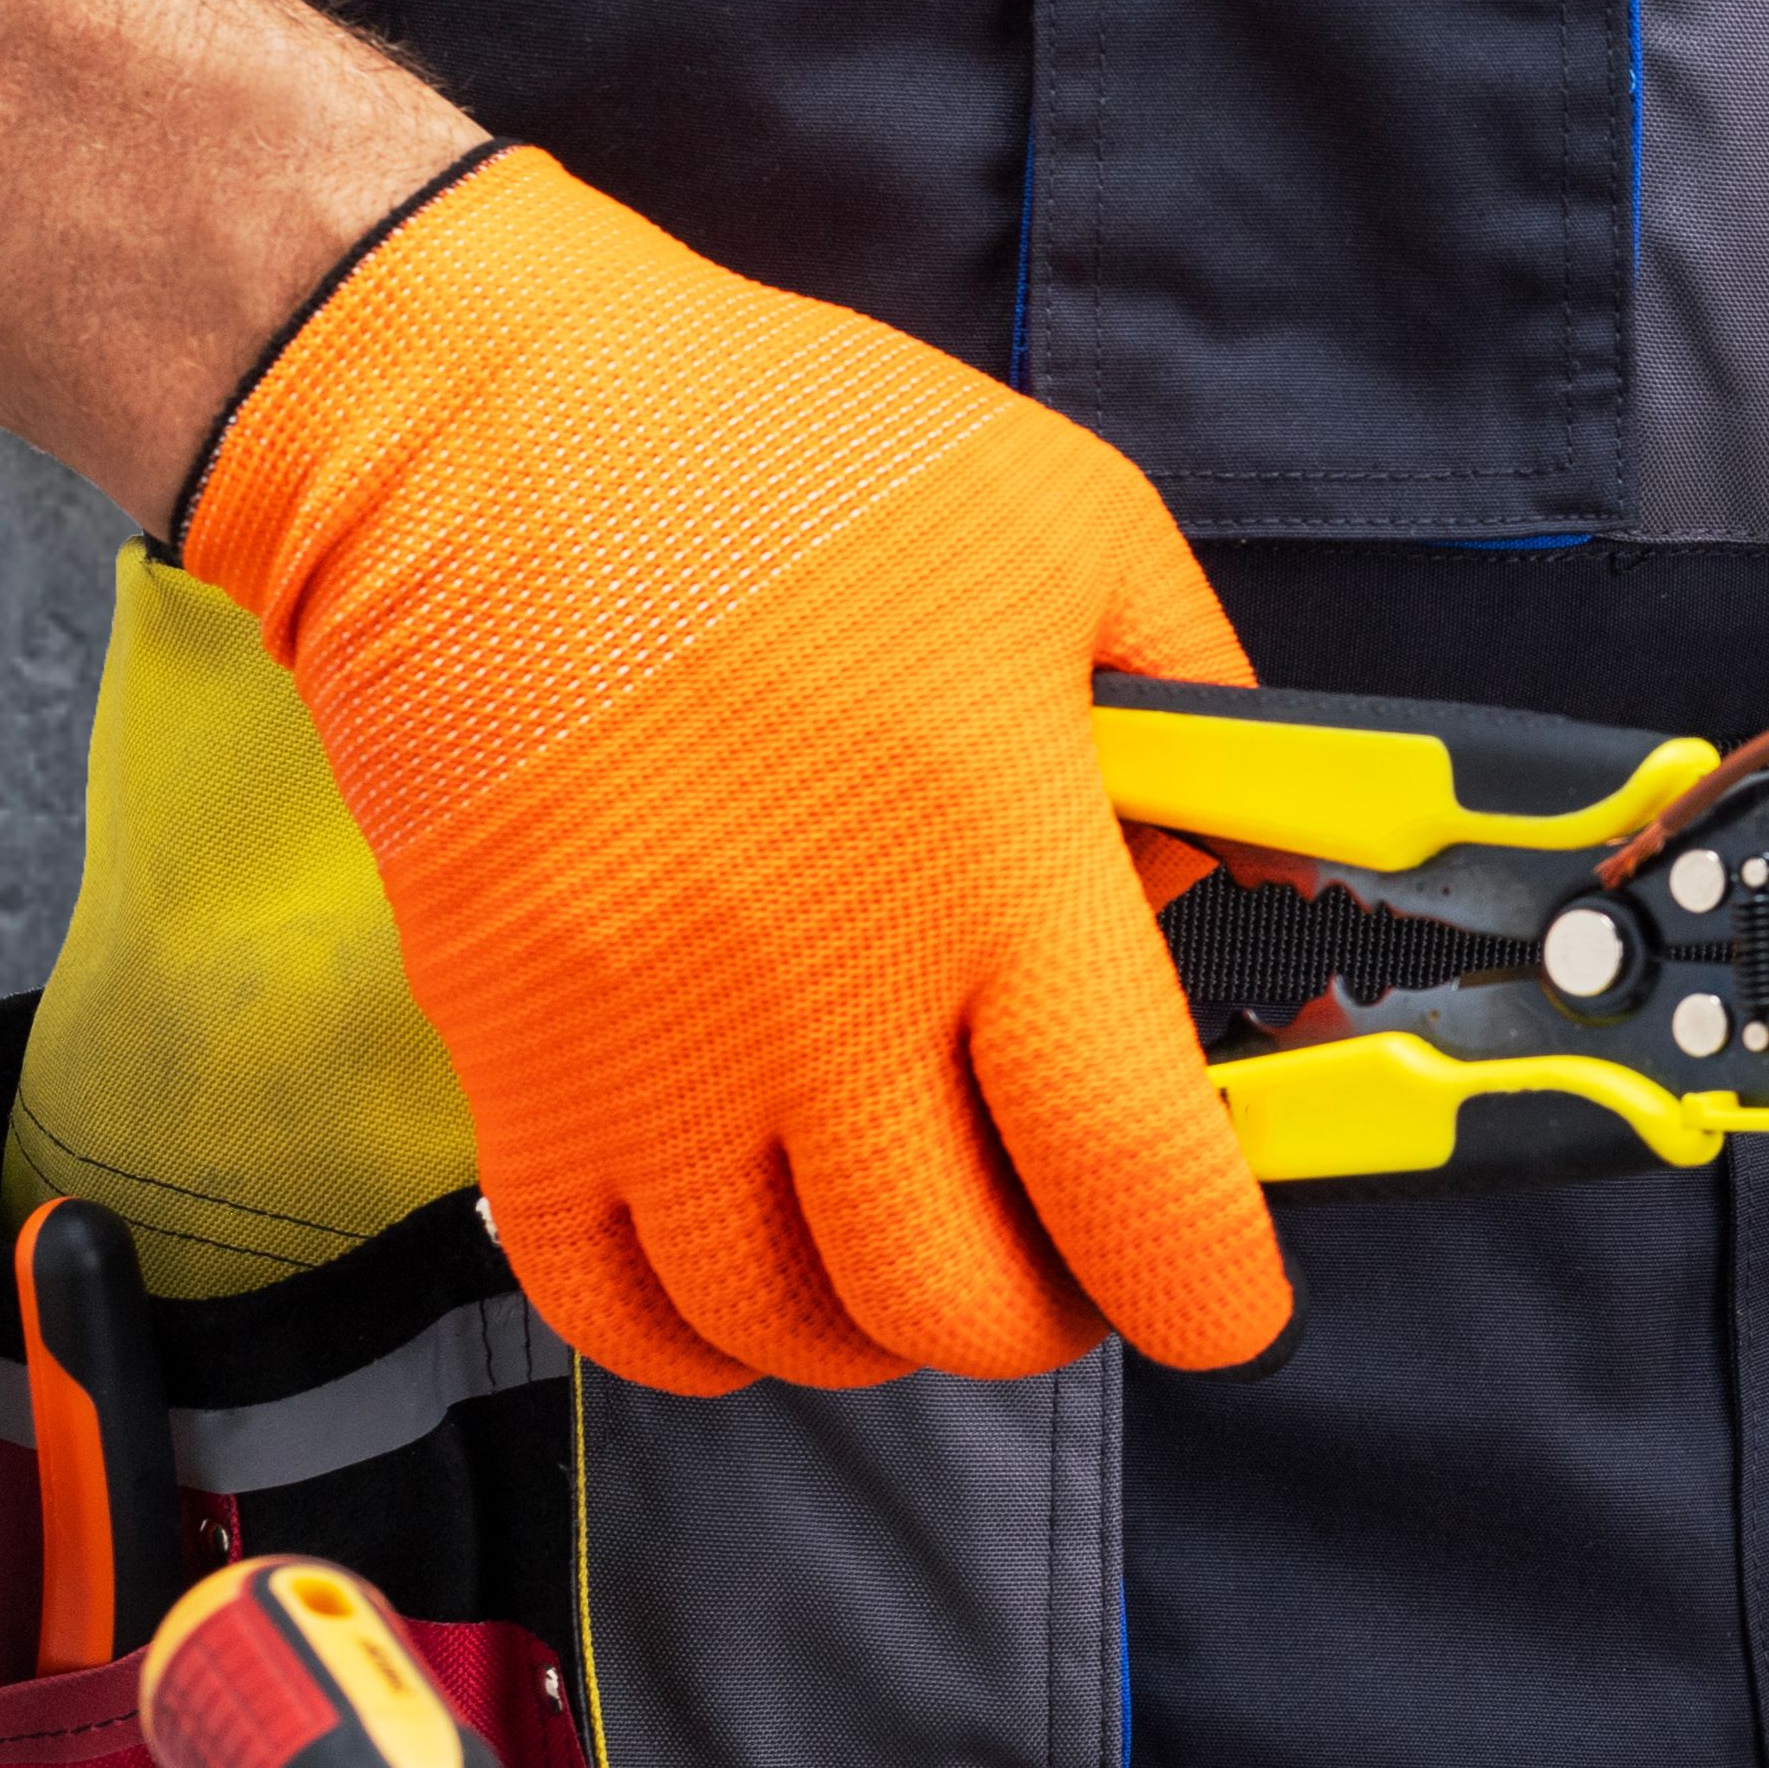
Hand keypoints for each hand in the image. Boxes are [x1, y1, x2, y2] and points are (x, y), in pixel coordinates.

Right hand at [181, 147, 1290, 1391]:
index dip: (1212, 1285)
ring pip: (790, 1328)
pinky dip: (705, 1333)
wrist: (478, 434)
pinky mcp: (509, 1064)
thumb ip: (1216, 746)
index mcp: (994, 869)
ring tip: (925, 1229)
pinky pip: (609, 1308)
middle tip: (1078, 1238)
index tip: (1233, 1290)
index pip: (1137, 1181)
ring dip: (885, 1324)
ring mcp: (648, 1050)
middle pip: (959, 1304)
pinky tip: (761, 1256)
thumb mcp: (1084, 548)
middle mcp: (822, 998)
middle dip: (1055, 1310)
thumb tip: (1290, 919)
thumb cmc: (803, 464)